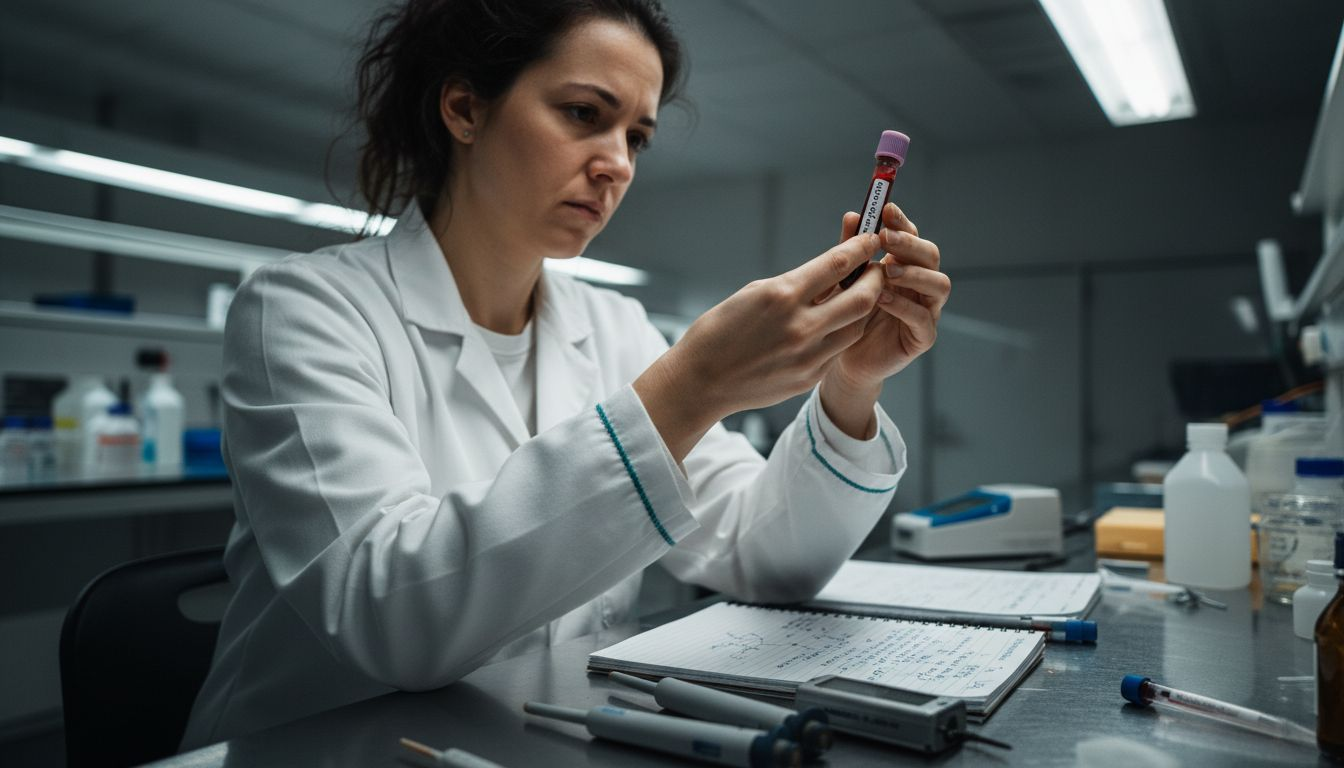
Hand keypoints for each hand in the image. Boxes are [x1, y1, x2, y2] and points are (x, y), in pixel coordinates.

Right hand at [634, 232, 884, 460]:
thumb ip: (796, 284)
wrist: (700, 380)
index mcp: (782, 295)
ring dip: (865, 308)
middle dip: (876, 278)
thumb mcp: (755, 293)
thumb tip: (831, 272)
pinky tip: (839, 323)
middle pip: (863, 297)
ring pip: (857, 326)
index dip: (861, 247)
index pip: (838, 264)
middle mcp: (800, 326)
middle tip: (876, 268)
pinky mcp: (809, 377)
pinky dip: (844, 332)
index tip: (870, 238)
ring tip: (861, 295)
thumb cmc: (720, 330)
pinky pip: (839, 349)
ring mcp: (807, 356)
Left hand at [819, 203, 949, 435]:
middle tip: (886, 238)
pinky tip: (883, 299)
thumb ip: (850, 251)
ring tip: (887, 271)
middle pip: (930, 255)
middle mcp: (919, 284)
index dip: (902, 222)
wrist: (842, 361)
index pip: (911, 236)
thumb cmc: (845, 316)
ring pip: (939, 284)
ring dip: (914, 273)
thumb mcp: (844, 280)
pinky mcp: (922, 337)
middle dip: (910, 243)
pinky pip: (923, 318)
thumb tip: (852, 215)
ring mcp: (926, 310)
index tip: (885, 209)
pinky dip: (904, 306)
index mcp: (904, 265)